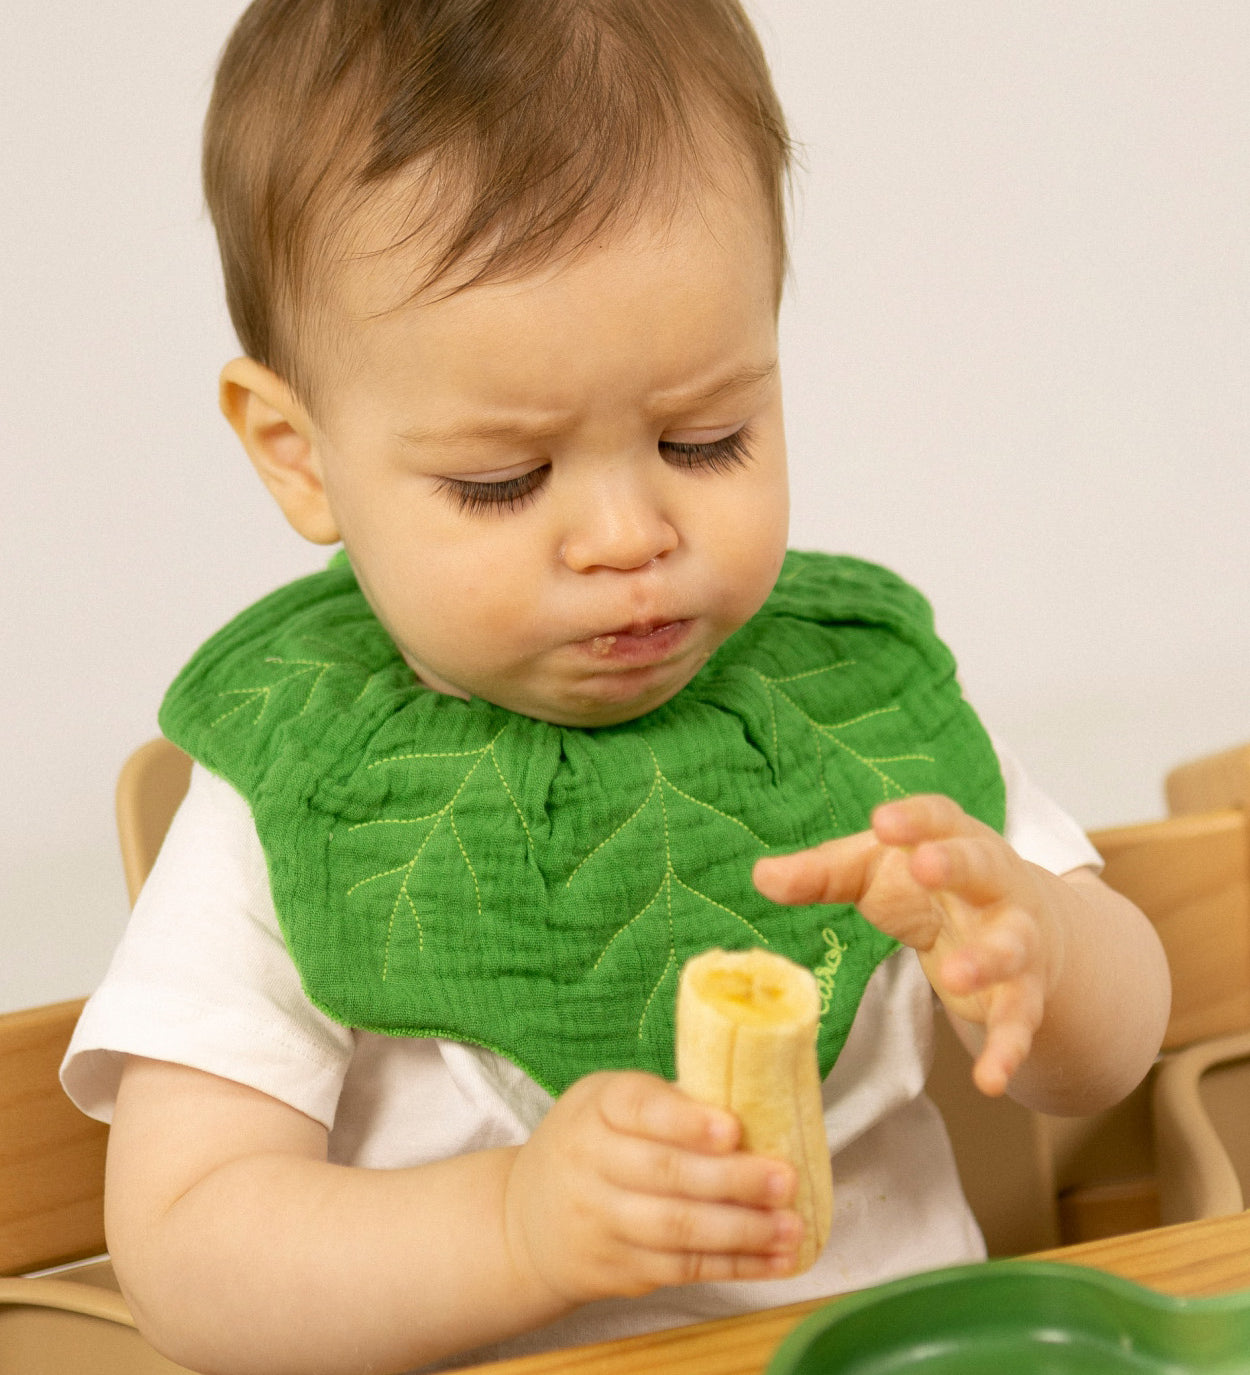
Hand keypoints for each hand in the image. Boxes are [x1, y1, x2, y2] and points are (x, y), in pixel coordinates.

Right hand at [502, 1071, 801, 1306]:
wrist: (524, 1218)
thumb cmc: (591, 1142)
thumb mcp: (608, 1102)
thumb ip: (668, 1104)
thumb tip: (755, 1108)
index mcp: (596, 1107)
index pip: (639, 1108)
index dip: (686, 1121)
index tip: (732, 1129)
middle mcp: (590, 1161)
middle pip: (666, 1174)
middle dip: (733, 1179)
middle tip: (785, 1179)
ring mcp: (601, 1221)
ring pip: (678, 1229)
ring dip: (743, 1231)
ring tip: (791, 1227)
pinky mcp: (617, 1269)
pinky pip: (683, 1269)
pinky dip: (734, 1267)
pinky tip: (774, 1261)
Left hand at [753, 795, 1061, 1097]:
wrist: (1021, 927)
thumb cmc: (930, 887)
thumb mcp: (874, 871)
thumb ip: (822, 873)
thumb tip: (761, 875)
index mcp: (953, 839)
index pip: (938, 816)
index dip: (913, 818)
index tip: (881, 820)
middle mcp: (994, 883)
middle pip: (980, 866)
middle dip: (955, 864)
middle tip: (925, 866)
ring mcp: (1015, 937)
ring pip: (1010, 944)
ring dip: (987, 958)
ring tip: (954, 974)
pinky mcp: (1022, 992)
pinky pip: (1019, 1019)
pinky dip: (1008, 1048)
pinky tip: (991, 1078)